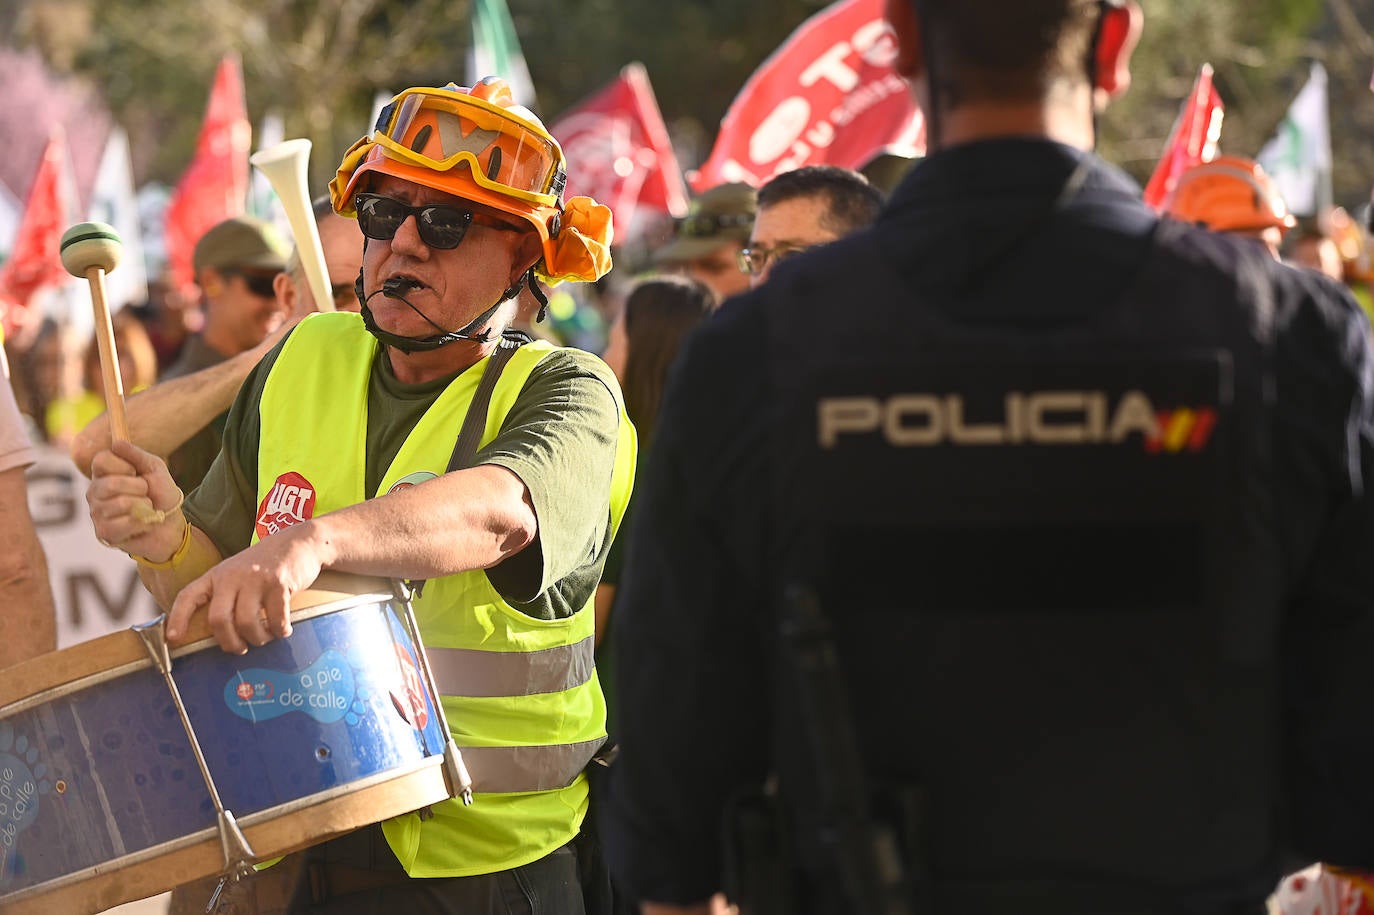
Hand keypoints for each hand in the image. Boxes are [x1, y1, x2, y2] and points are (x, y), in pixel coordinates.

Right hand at [87, 439, 185, 560]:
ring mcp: (97, 513)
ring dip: (144, 506)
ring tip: (145, 509)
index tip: (136, 472)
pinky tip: (143, 524)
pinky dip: (143, 522)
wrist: (171, 523)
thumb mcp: (154, 468)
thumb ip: (136, 455)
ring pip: (121, 504)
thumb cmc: (160, 494)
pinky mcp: (104, 533)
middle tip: (145, 493)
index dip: (123, 465)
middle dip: (139, 488)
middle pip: (110, 483)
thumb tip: (116, 442)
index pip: (100, 460)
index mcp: (103, 474)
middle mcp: (95, 493)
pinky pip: (125, 523)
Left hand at [166, 522, 322, 653]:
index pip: (189, 596)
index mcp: (218, 574)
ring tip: (264, 637)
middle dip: (229, 642)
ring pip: (246, 623)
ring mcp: (256, 579)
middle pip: (219, 619)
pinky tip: (282, 629)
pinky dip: (279, 631)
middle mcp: (233, 576)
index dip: (178, 618)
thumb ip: (227, 594)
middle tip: (239, 648)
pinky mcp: (279, 583)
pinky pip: (275, 619)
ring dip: (257, 639)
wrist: (299, 541)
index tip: (174, 638)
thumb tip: (222, 631)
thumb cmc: (267, 563)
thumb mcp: (239, 572)